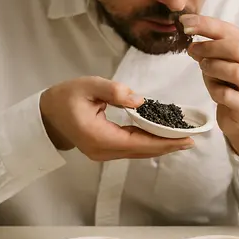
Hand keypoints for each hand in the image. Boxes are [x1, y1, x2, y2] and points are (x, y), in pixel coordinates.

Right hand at [40, 76, 194, 159]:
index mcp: (99, 136)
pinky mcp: (105, 150)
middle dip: (168, 146)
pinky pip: (132, 148)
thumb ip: (113, 91)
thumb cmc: (66, 97)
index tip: (185, 139)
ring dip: (161, 146)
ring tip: (183, 139)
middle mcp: (103, 150)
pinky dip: (149, 143)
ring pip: (138, 152)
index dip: (164, 141)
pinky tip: (163, 137)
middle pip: (142, 151)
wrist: (46, 114)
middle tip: (192, 140)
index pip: (139, 142)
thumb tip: (139, 101)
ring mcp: (104, 153)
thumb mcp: (88, 86)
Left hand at [179, 14, 238, 159]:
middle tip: (192, 50)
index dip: (206, 25)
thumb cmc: (230, 83)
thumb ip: (209, 45)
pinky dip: (214, 89)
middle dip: (210, 47)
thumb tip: (189, 29)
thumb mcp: (219, 60)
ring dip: (212, 68)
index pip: (231, 31)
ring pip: (234, 71)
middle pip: (237, 48)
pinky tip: (214, 90)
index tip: (184, 23)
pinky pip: (227, 94)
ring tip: (204, 69)